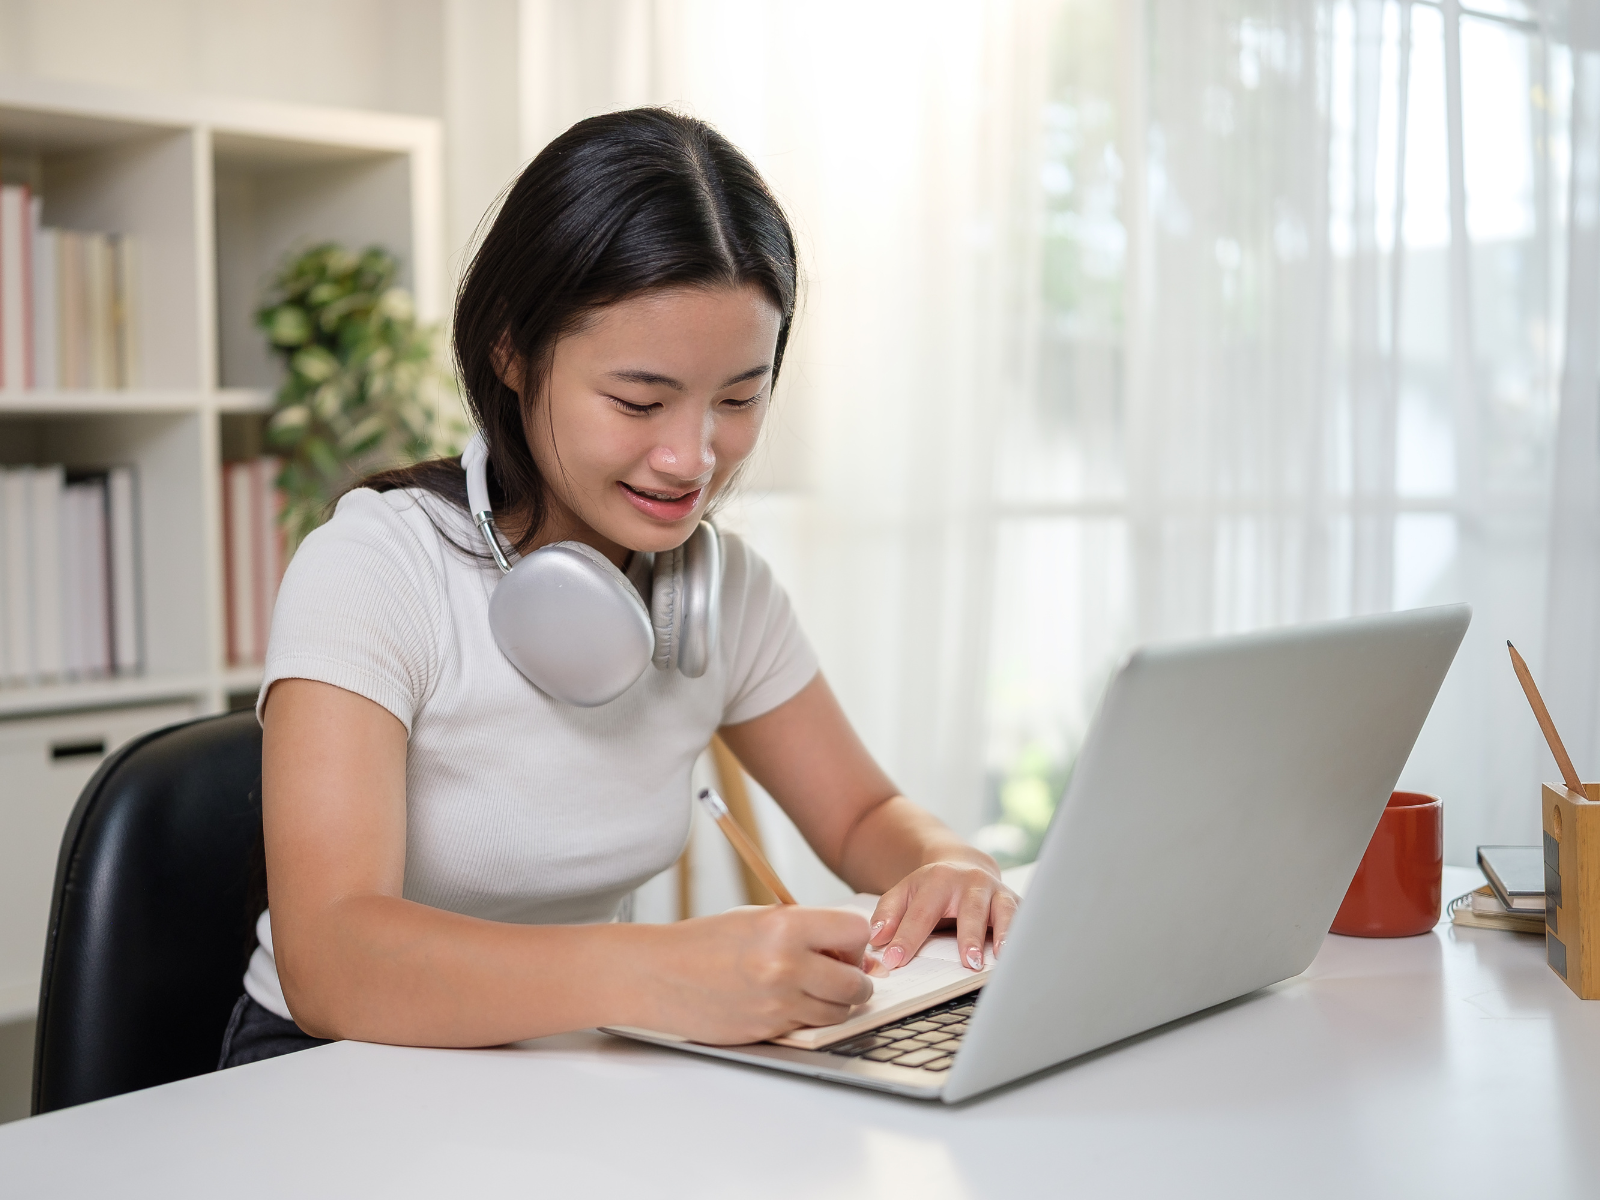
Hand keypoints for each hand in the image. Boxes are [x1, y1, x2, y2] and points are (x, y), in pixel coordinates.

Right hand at [636, 906, 873, 1044]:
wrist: (658, 976)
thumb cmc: (705, 943)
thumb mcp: (758, 918)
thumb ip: (805, 929)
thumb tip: (848, 947)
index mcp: (784, 927)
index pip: (856, 932)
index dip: (856, 941)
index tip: (845, 946)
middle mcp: (786, 965)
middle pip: (857, 982)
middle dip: (854, 979)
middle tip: (839, 973)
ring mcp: (778, 1004)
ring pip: (839, 1012)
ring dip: (835, 1003)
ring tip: (812, 989)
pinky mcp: (768, 1031)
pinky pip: (809, 1028)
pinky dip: (807, 1018)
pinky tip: (786, 1002)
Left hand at [868, 858, 1018, 973]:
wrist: (965, 867)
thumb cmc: (932, 889)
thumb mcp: (904, 894)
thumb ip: (887, 914)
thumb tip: (875, 939)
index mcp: (939, 880)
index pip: (921, 913)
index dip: (907, 938)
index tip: (895, 961)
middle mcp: (972, 882)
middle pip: (970, 909)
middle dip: (968, 935)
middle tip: (966, 961)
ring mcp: (997, 891)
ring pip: (1004, 911)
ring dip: (1005, 933)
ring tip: (1001, 956)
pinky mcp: (1017, 903)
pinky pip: (1025, 919)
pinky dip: (1025, 935)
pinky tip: (1023, 954)